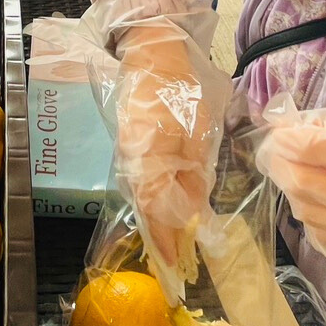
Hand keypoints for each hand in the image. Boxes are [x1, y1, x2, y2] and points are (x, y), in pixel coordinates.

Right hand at [114, 26, 223, 301]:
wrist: (152, 54)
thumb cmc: (180, 91)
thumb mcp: (196, 135)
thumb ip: (192, 176)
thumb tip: (193, 213)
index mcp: (148, 163)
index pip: (158, 215)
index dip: (168, 245)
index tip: (177, 271)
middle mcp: (132, 166)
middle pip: (148, 212)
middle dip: (163, 240)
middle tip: (178, 270)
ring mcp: (129, 157)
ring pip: (145, 199)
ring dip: (160, 223)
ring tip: (175, 250)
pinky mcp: (131, 149)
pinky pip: (143, 184)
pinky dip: (156, 202)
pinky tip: (170, 214)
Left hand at [256, 100, 325, 291]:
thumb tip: (287, 123)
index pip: (309, 147)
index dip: (285, 138)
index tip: (278, 132)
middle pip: (298, 180)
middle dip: (280, 163)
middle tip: (278, 152)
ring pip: (302, 208)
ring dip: (296, 188)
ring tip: (308, 174)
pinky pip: (317, 233)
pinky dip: (313, 214)